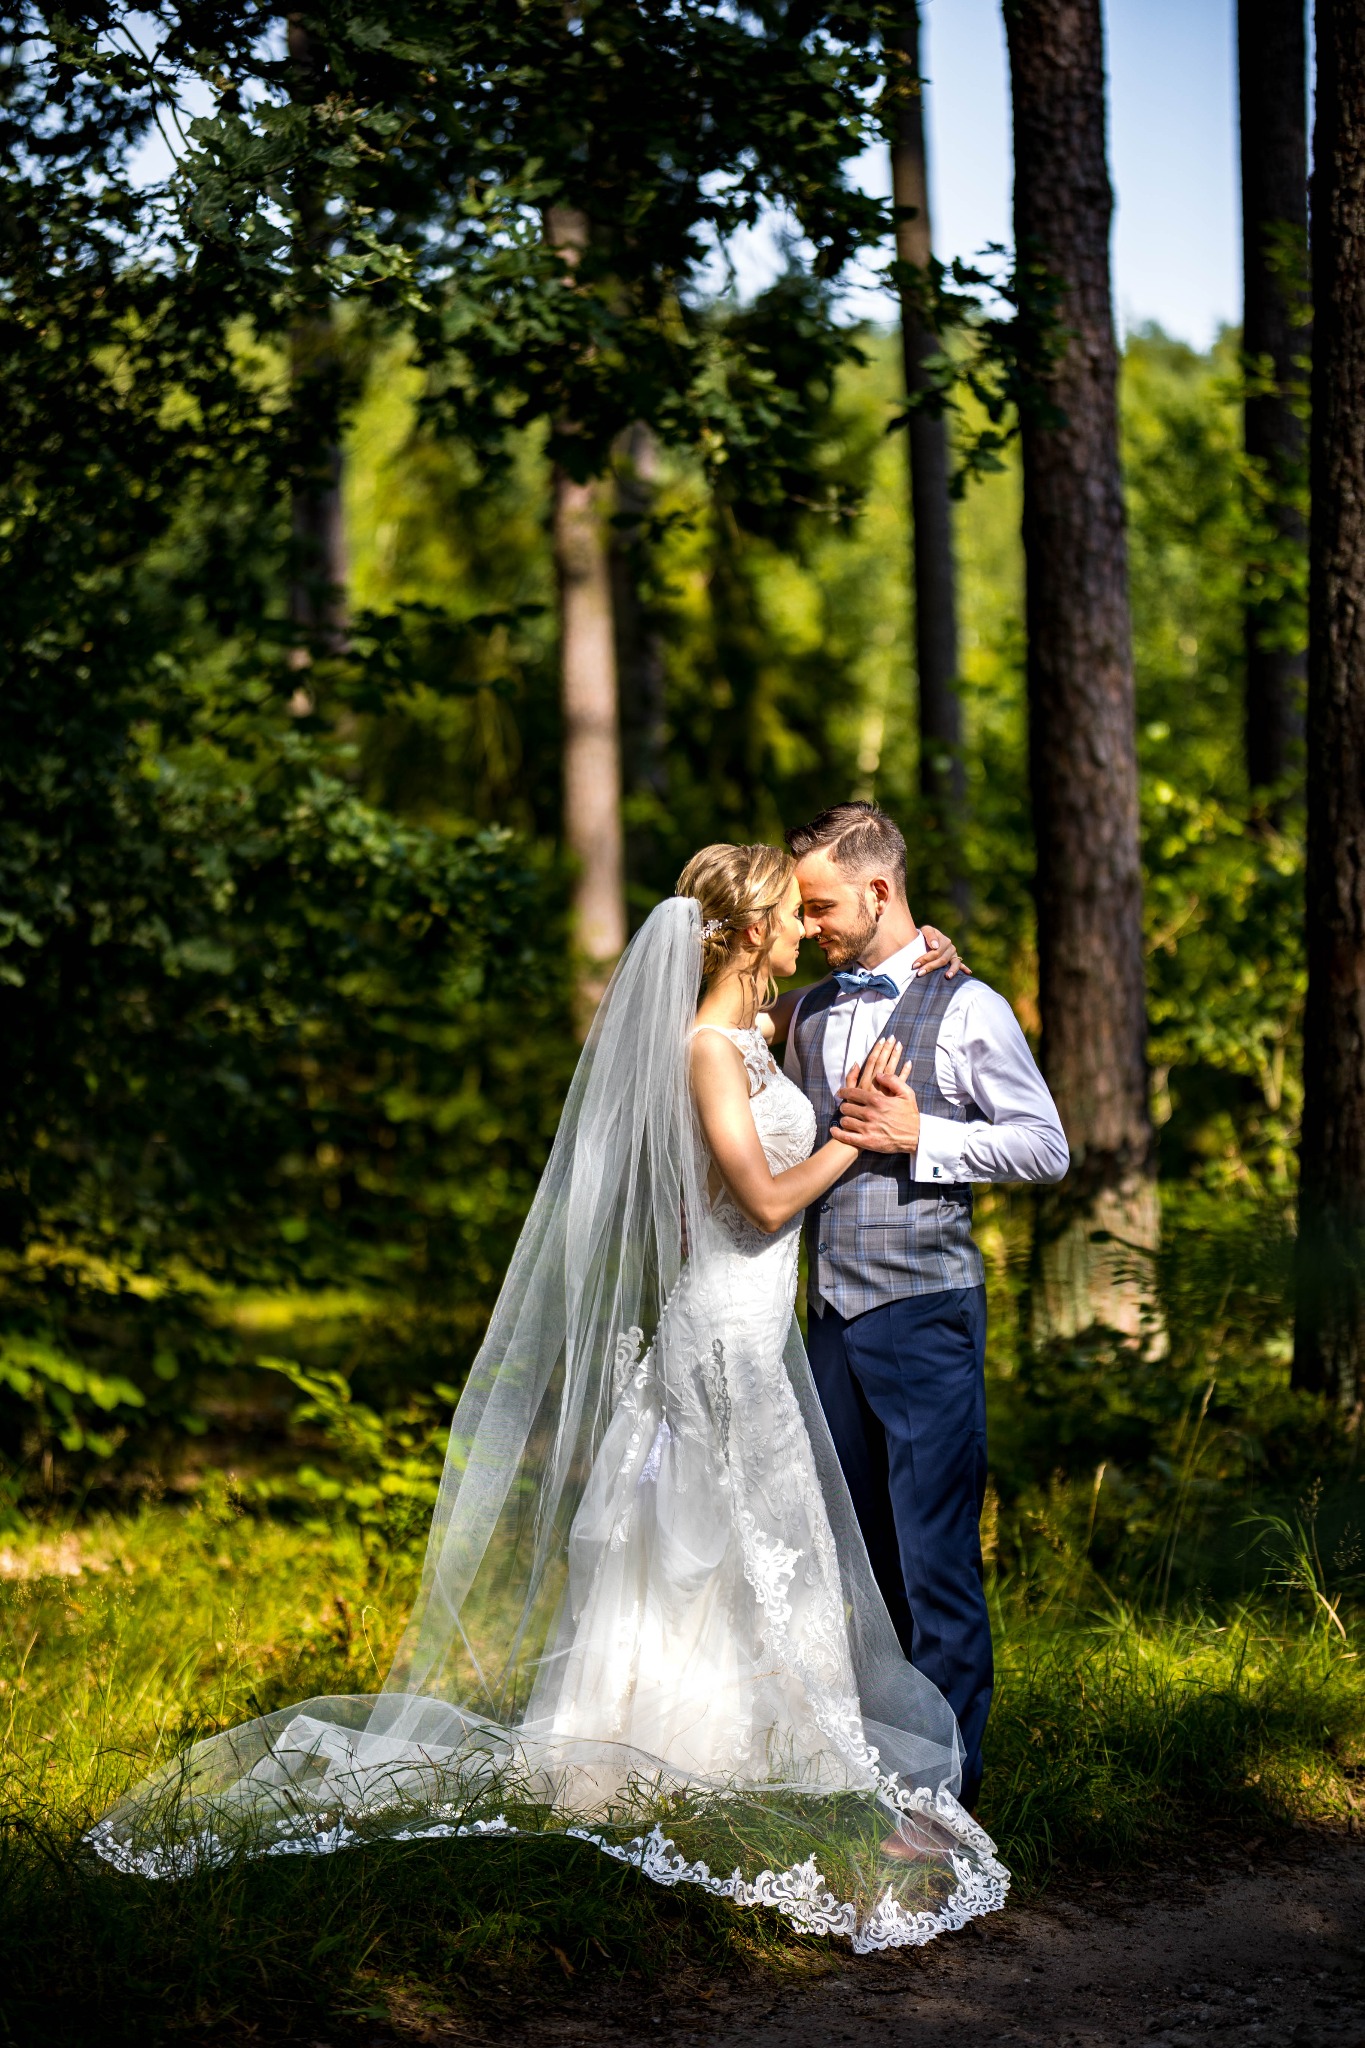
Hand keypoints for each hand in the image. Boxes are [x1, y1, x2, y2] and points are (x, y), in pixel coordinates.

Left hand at [836, 1038, 919, 1153]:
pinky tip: (835, 1130)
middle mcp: (870, 1114)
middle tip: (845, 1107)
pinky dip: (838, 1133)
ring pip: (845, 1121)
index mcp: (878, 1100)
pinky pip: (846, 1137)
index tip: (840, 1092)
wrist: (917, 1137)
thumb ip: (892, 1080)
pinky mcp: (867, 1141)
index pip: (853, 1093)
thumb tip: (878, 1074)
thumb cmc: (910, 1115)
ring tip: (846, 1118)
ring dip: (844, 1119)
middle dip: (844, 1106)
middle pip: (846, 1107)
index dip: (844, 1092)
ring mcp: (868, 1128)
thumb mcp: (907, 1093)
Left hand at [916, 925, 970, 979]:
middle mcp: (951, 947)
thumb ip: (930, 935)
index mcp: (944, 940)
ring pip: (954, 963)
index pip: (935, 952)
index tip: (914, 965)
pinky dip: (964, 969)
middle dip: (930, 967)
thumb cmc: (924, 935)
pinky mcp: (955, 960)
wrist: (924, 938)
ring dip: (951, 970)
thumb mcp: (926, 930)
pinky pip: (961, 965)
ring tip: (947, 977)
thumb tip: (935, 946)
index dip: (925, 959)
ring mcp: (954, 954)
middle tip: (919, 973)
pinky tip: (968, 973)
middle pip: (942, 959)